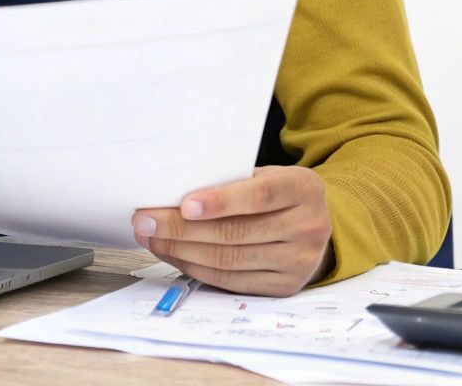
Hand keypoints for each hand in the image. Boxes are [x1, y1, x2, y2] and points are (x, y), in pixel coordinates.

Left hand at [132, 165, 333, 296]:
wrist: (315, 224)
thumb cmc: (278, 194)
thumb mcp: (268, 175)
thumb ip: (233, 180)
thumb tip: (173, 193)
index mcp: (304, 189)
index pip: (260, 195)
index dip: (221, 201)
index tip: (185, 204)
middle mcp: (307, 227)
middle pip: (236, 232)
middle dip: (182, 228)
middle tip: (146, 221)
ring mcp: (298, 261)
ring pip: (229, 260)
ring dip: (182, 250)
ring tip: (153, 238)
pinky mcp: (284, 287)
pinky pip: (231, 281)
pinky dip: (197, 268)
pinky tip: (175, 255)